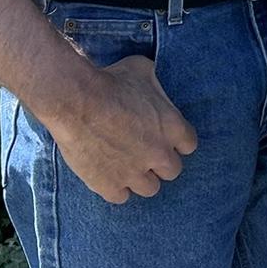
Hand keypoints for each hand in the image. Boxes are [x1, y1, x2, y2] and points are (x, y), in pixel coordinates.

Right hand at [42, 55, 197, 203]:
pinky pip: (121, 197)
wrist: (77, 100)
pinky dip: (116, 188)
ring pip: (150, 189)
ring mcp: (134, 173)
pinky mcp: (109, 185)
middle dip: (161, 162)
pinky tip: (109, 175)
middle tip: (146, 152)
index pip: (189, 145)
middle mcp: (159, 154)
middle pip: (172, 171)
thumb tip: (156, 84)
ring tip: (129, 166)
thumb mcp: (144, 70)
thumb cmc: (112, 80)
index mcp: (173, 128)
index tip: (164, 137)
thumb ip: (157, 85)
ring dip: (141, 178)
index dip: (176, 141)